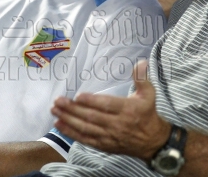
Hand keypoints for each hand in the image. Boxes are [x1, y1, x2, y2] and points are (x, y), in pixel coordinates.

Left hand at [51, 61, 170, 161]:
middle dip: (73, 109)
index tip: (78, 96)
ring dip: (68, 120)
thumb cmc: (148, 114)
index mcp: (128, 110)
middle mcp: (117, 124)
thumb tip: (140, 62)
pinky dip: (71, 133)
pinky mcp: (104, 145)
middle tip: (58, 101)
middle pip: (92, 117)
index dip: (92, 101)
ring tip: (54, 110)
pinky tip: (59, 125)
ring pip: (86, 128)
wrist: (152, 142)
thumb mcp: (149, 94)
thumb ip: (142, 78)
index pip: (107, 105)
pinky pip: (85, 139)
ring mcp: (109, 136)